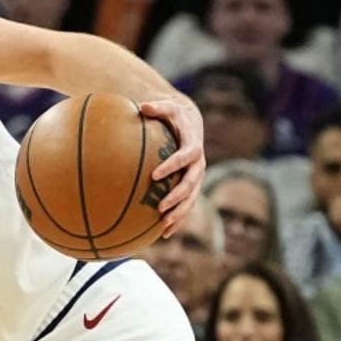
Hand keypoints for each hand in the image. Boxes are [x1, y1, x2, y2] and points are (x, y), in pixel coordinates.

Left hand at [138, 95, 205, 236]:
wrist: (192, 125)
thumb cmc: (175, 117)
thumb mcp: (169, 108)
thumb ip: (157, 107)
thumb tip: (142, 106)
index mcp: (193, 147)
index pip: (185, 157)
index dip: (172, 166)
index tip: (155, 175)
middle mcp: (198, 165)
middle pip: (191, 184)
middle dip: (177, 196)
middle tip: (160, 206)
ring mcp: (197, 178)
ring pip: (191, 200)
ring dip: (179, 213)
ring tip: (163, 225)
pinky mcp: (192, 188)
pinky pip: (186, 206)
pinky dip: (178, 220)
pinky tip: (164, 234)